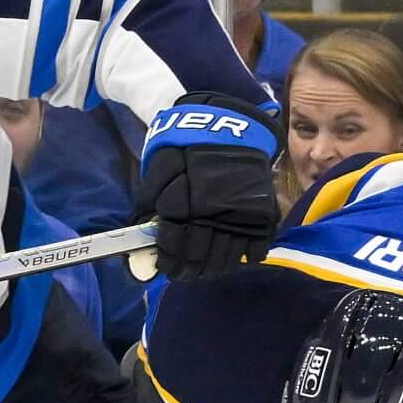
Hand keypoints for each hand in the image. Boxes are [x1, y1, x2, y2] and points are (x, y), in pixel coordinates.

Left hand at [137, 91, 281, 279]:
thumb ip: (147, 202)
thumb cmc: (188, 151)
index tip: (165, 266)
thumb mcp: (159, 169)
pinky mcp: (262, 215)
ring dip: (213, 269)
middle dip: (187, 270)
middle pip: (199, 257)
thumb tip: (140, 233)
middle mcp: (214, 213)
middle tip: (183, 273)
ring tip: (205, 269)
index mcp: (187, 202)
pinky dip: (244, 258)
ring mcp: (240, 215)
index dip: (168, 260)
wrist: (229, 130)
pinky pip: (255, 249)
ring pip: (225, 258)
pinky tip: (234, 256)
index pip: (175, 244)